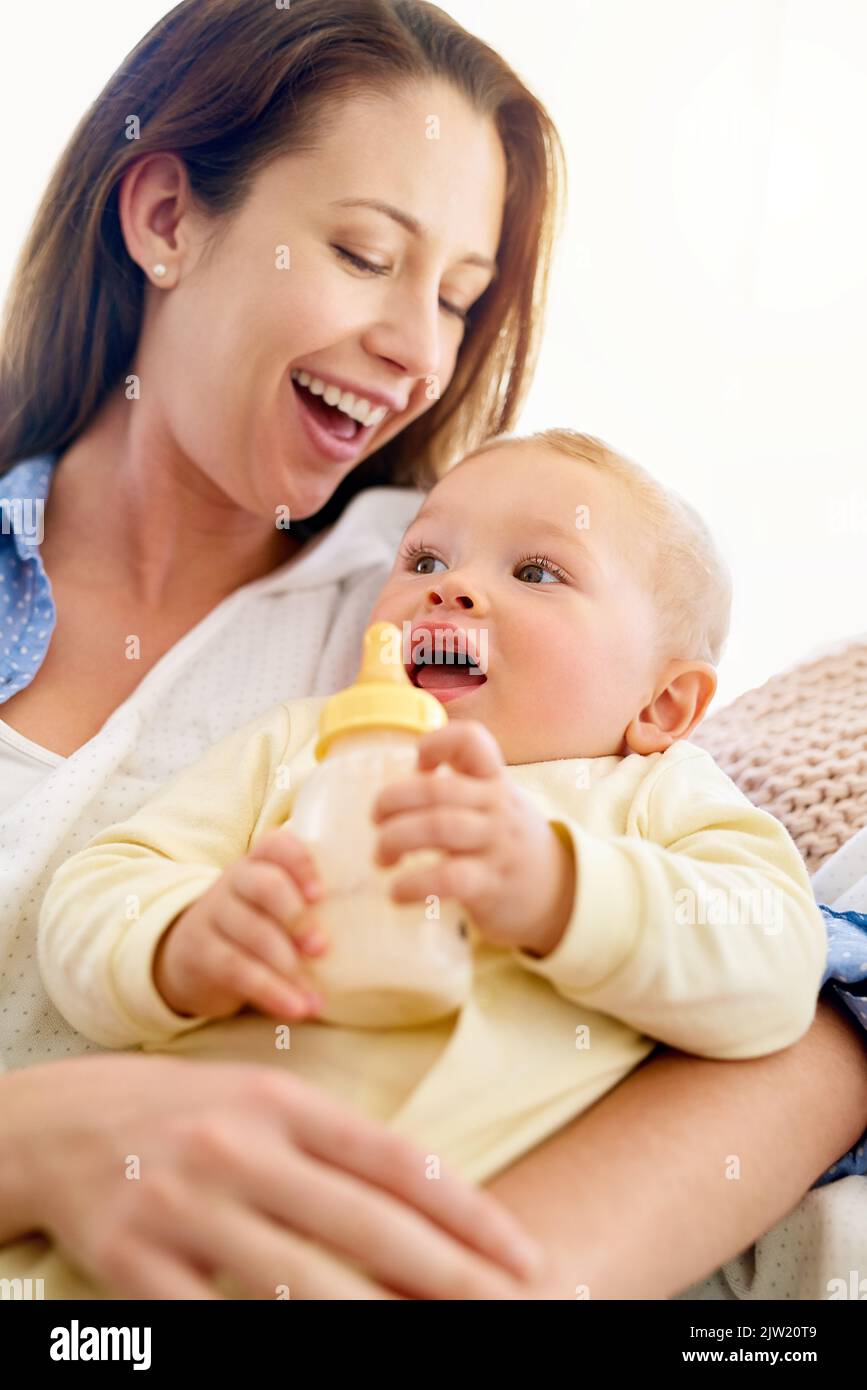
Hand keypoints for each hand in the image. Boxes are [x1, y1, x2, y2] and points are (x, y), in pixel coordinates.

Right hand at [2, 1056, 543, 1298]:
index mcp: (282, 1101)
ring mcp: (186, 1206)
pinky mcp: (136, 1262)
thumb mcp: (265, 1098)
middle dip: (450, 1277)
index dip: (468, 1211)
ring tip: (435, 1344)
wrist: (61, 1122)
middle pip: (365, 1227)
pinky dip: (269, 1342)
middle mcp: (240, 1148)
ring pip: (301, 1283)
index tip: (522, 1253)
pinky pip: (217, 1321)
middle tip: (513, 1309)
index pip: (395, 1160)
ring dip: (378, 1322)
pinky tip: (321, 1354)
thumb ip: (339, 1143)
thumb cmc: (187, 1111)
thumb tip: (434, 1198)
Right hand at [153, 828, 328, 1020]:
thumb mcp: (276, 905)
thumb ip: (313, 904)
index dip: (300, 864)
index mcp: (260, 862)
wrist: (192, 954)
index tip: (320, 894)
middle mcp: (234, 881)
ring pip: (252, 934)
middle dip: (296, 917)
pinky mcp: (201, 954)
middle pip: (263, 886)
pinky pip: (236, 970)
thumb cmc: (257, 925)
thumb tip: (378, 925)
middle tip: (322, 948)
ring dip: (289, 968)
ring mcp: (213, 915)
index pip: (276, 845)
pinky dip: (270, 992)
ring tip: (317, 998)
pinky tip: (295, 1009)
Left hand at [371, 720, 575, 956]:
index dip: (435, 742)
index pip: (471, 740)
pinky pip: (448, 878)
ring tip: (381, 857)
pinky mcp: (491, 884)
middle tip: (376, 819)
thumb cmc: (509, 843)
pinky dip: (414, 884)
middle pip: (436, 789)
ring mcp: (496, 844)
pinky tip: (397, 892)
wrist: (561, 893)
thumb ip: (459, 789)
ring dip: (395, 839)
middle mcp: (496, 807)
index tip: (418, 764)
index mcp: (494, 781)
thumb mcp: (496, 804)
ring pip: (438, 827)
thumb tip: (398, 789)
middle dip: (393, 801)